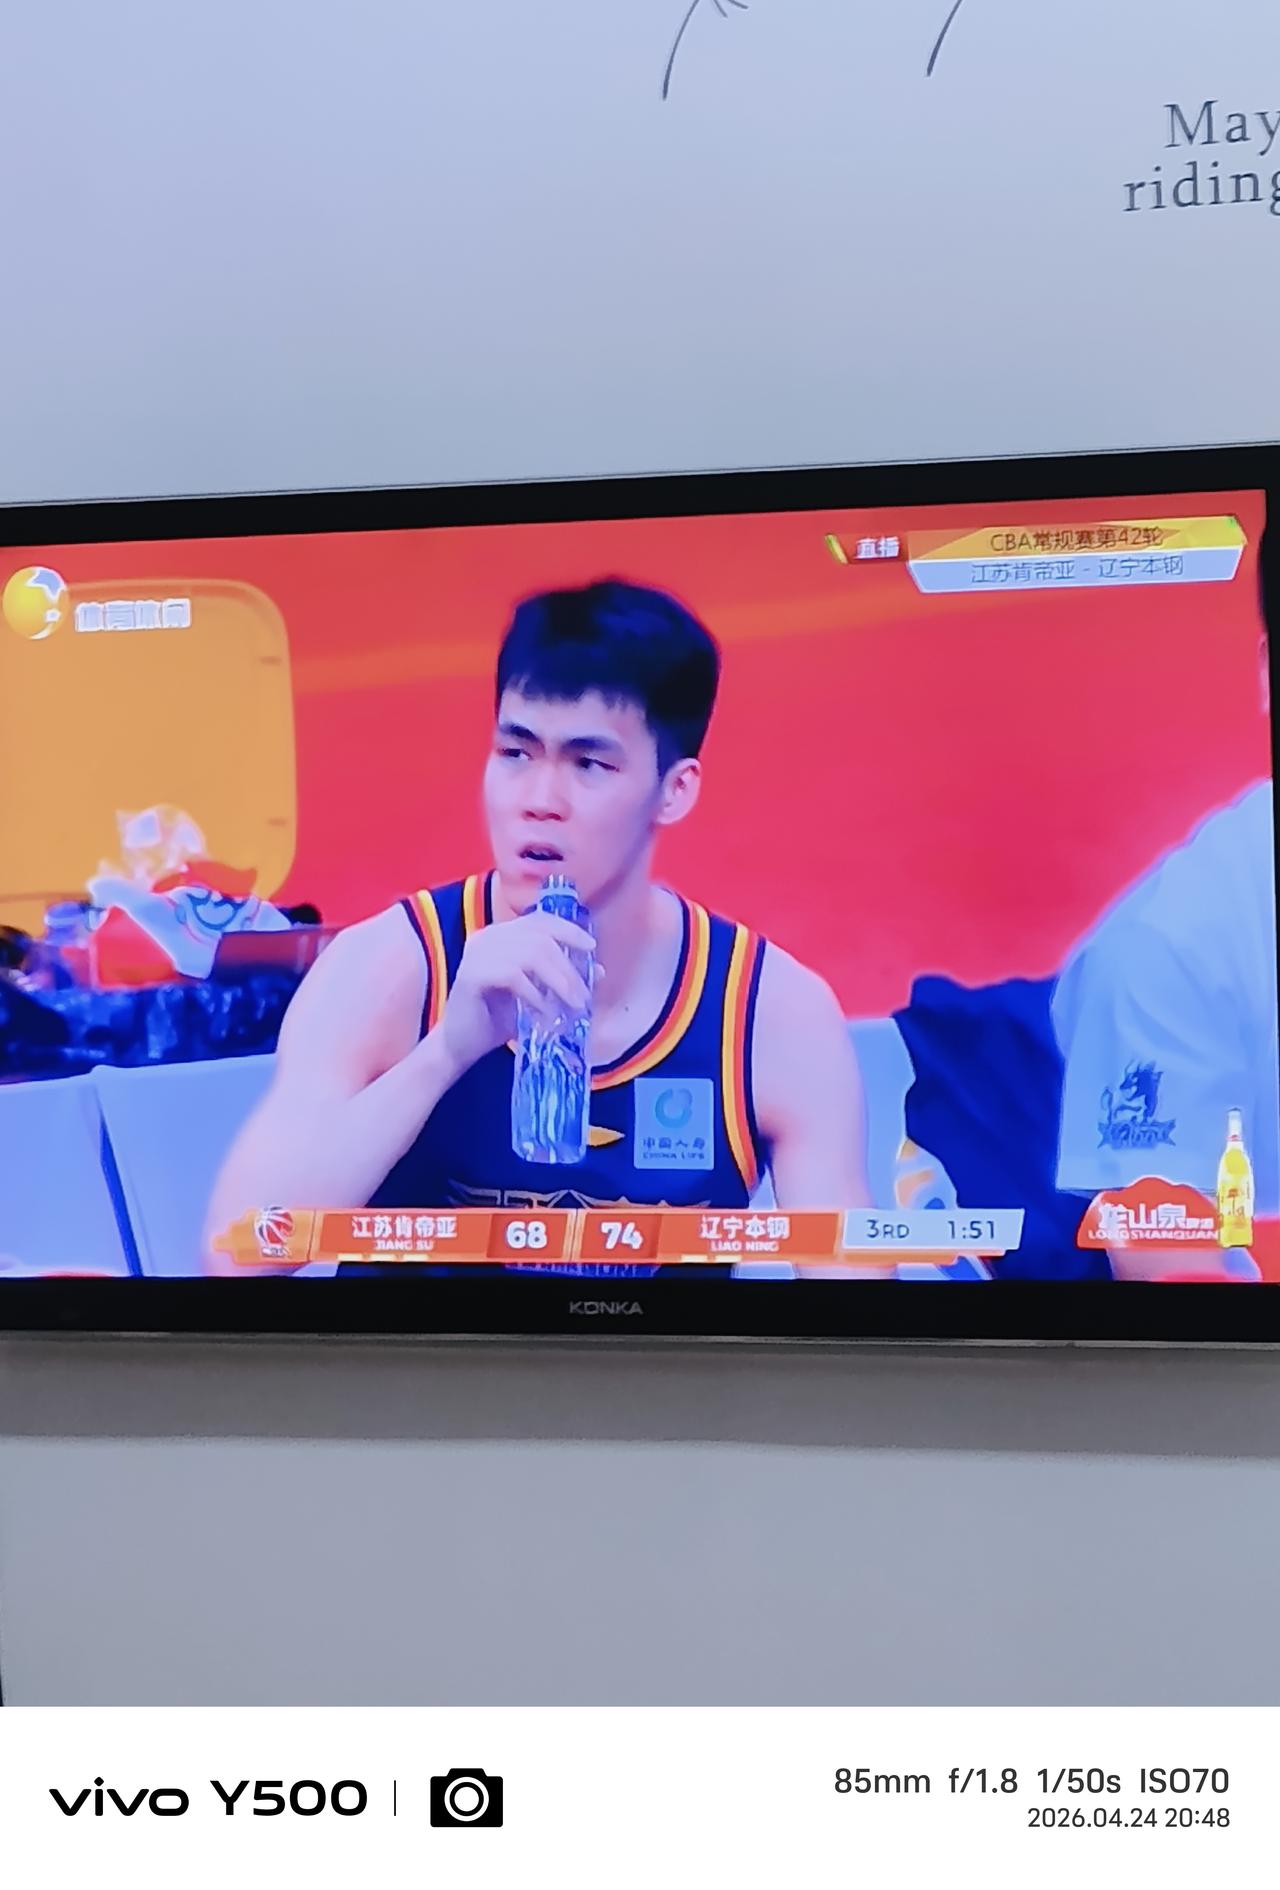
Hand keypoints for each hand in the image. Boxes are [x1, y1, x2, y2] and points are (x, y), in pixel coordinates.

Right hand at [436, 910, 593, 1078]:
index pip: (539, 920)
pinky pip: (513, 976)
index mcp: (500, 935)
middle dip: (569, 966)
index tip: (591, 948)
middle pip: (540, 937)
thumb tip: (599, 970)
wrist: (460, 1046)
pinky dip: (535, 994)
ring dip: (558, 980)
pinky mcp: (472, 975)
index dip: (568, 930)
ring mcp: (477, 953)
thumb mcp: (537, 995)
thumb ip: (562, 979)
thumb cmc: (497, 1019)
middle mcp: (486, 937)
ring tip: (572, 1005)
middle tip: (583, 995)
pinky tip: (544, 1011)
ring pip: (531, 954)